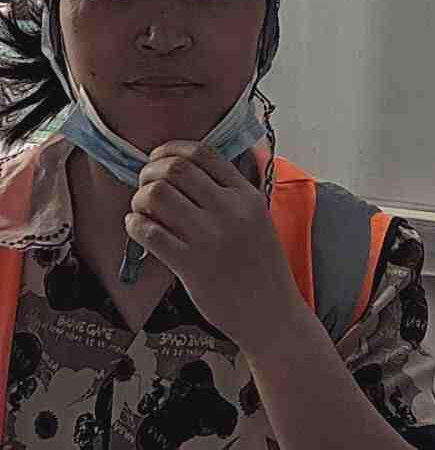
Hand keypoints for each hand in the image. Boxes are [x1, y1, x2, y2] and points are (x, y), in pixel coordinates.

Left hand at [125, 141, 302, 350]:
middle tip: (144, 182)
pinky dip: (135, 225)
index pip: (203, 154)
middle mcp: (229, 210)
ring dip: (140, 197)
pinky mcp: (191, 265)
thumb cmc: (262, 267)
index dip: (172, 149)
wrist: (271, 314)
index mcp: (247, 195)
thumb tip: (189, 172)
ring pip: (158, 196)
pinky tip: (136, 227)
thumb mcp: (258, 218)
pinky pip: (150, 233)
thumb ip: (232, 194)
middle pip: (176, 170)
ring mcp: (209, 237)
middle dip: (150, 170)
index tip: (159, 157)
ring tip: (140, 208)